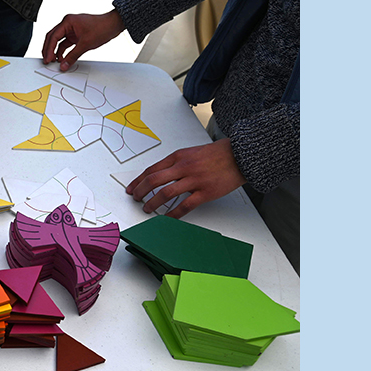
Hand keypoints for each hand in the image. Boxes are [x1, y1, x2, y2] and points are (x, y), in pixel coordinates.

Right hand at [42, 10, 124, 70]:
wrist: (113, 25)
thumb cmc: (102, 27)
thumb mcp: (86, 44)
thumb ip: (73, 56)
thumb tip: (64, 65)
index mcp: (68, 21)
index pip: (53, 36)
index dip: (49, 49)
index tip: (47, 58)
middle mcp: (68, 24)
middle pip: (52, 38)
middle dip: (48, 50)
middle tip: (46, 60)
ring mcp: (71, 29)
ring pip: (58, 41)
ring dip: (55, 51)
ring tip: (53, 61)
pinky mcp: (76, 34)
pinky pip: (65, 43)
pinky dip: (63, 51)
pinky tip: (62, 58)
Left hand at [126, 139, 246, 218]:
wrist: (239, 156)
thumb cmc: (216, 154)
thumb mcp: (190, 152)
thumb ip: (175, 163)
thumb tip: (159, 175)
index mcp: (178, 157)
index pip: (151, 170)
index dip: (138, 181)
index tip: (131, 188)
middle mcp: (183, 167)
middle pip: (154, 181)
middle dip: (140, 191)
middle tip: (135, 199)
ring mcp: (194, 180)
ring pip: (165, 193)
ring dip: (153, 203)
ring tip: (147, 209)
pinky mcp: (205, 192)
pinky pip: (185, 206)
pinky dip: (173, 214)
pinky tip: (167, 218)